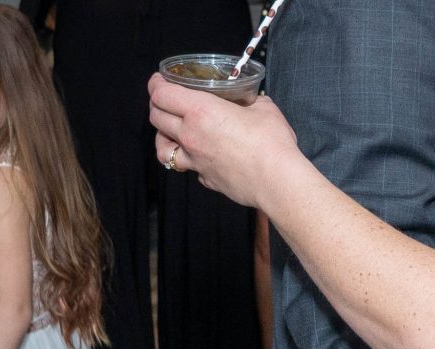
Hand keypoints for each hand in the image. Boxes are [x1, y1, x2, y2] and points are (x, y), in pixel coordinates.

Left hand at [148, 74, 301, 209]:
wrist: (279, 181)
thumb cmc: (273, 143)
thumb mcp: (265, 109)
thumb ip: (251, 101)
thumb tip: (252, 100)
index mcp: (201, 111)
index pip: (161, 94)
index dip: (156, 84)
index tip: (159, 80)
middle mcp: (191, 135)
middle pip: (156, 117)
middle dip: (157, 105)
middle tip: (166, 100)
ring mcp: (196, 160)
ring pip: (162, 148)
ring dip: (163, 137)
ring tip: (172, 133)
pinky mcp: (206, 179)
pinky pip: (190, 168)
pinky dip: (191, 161)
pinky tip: (203, 157)